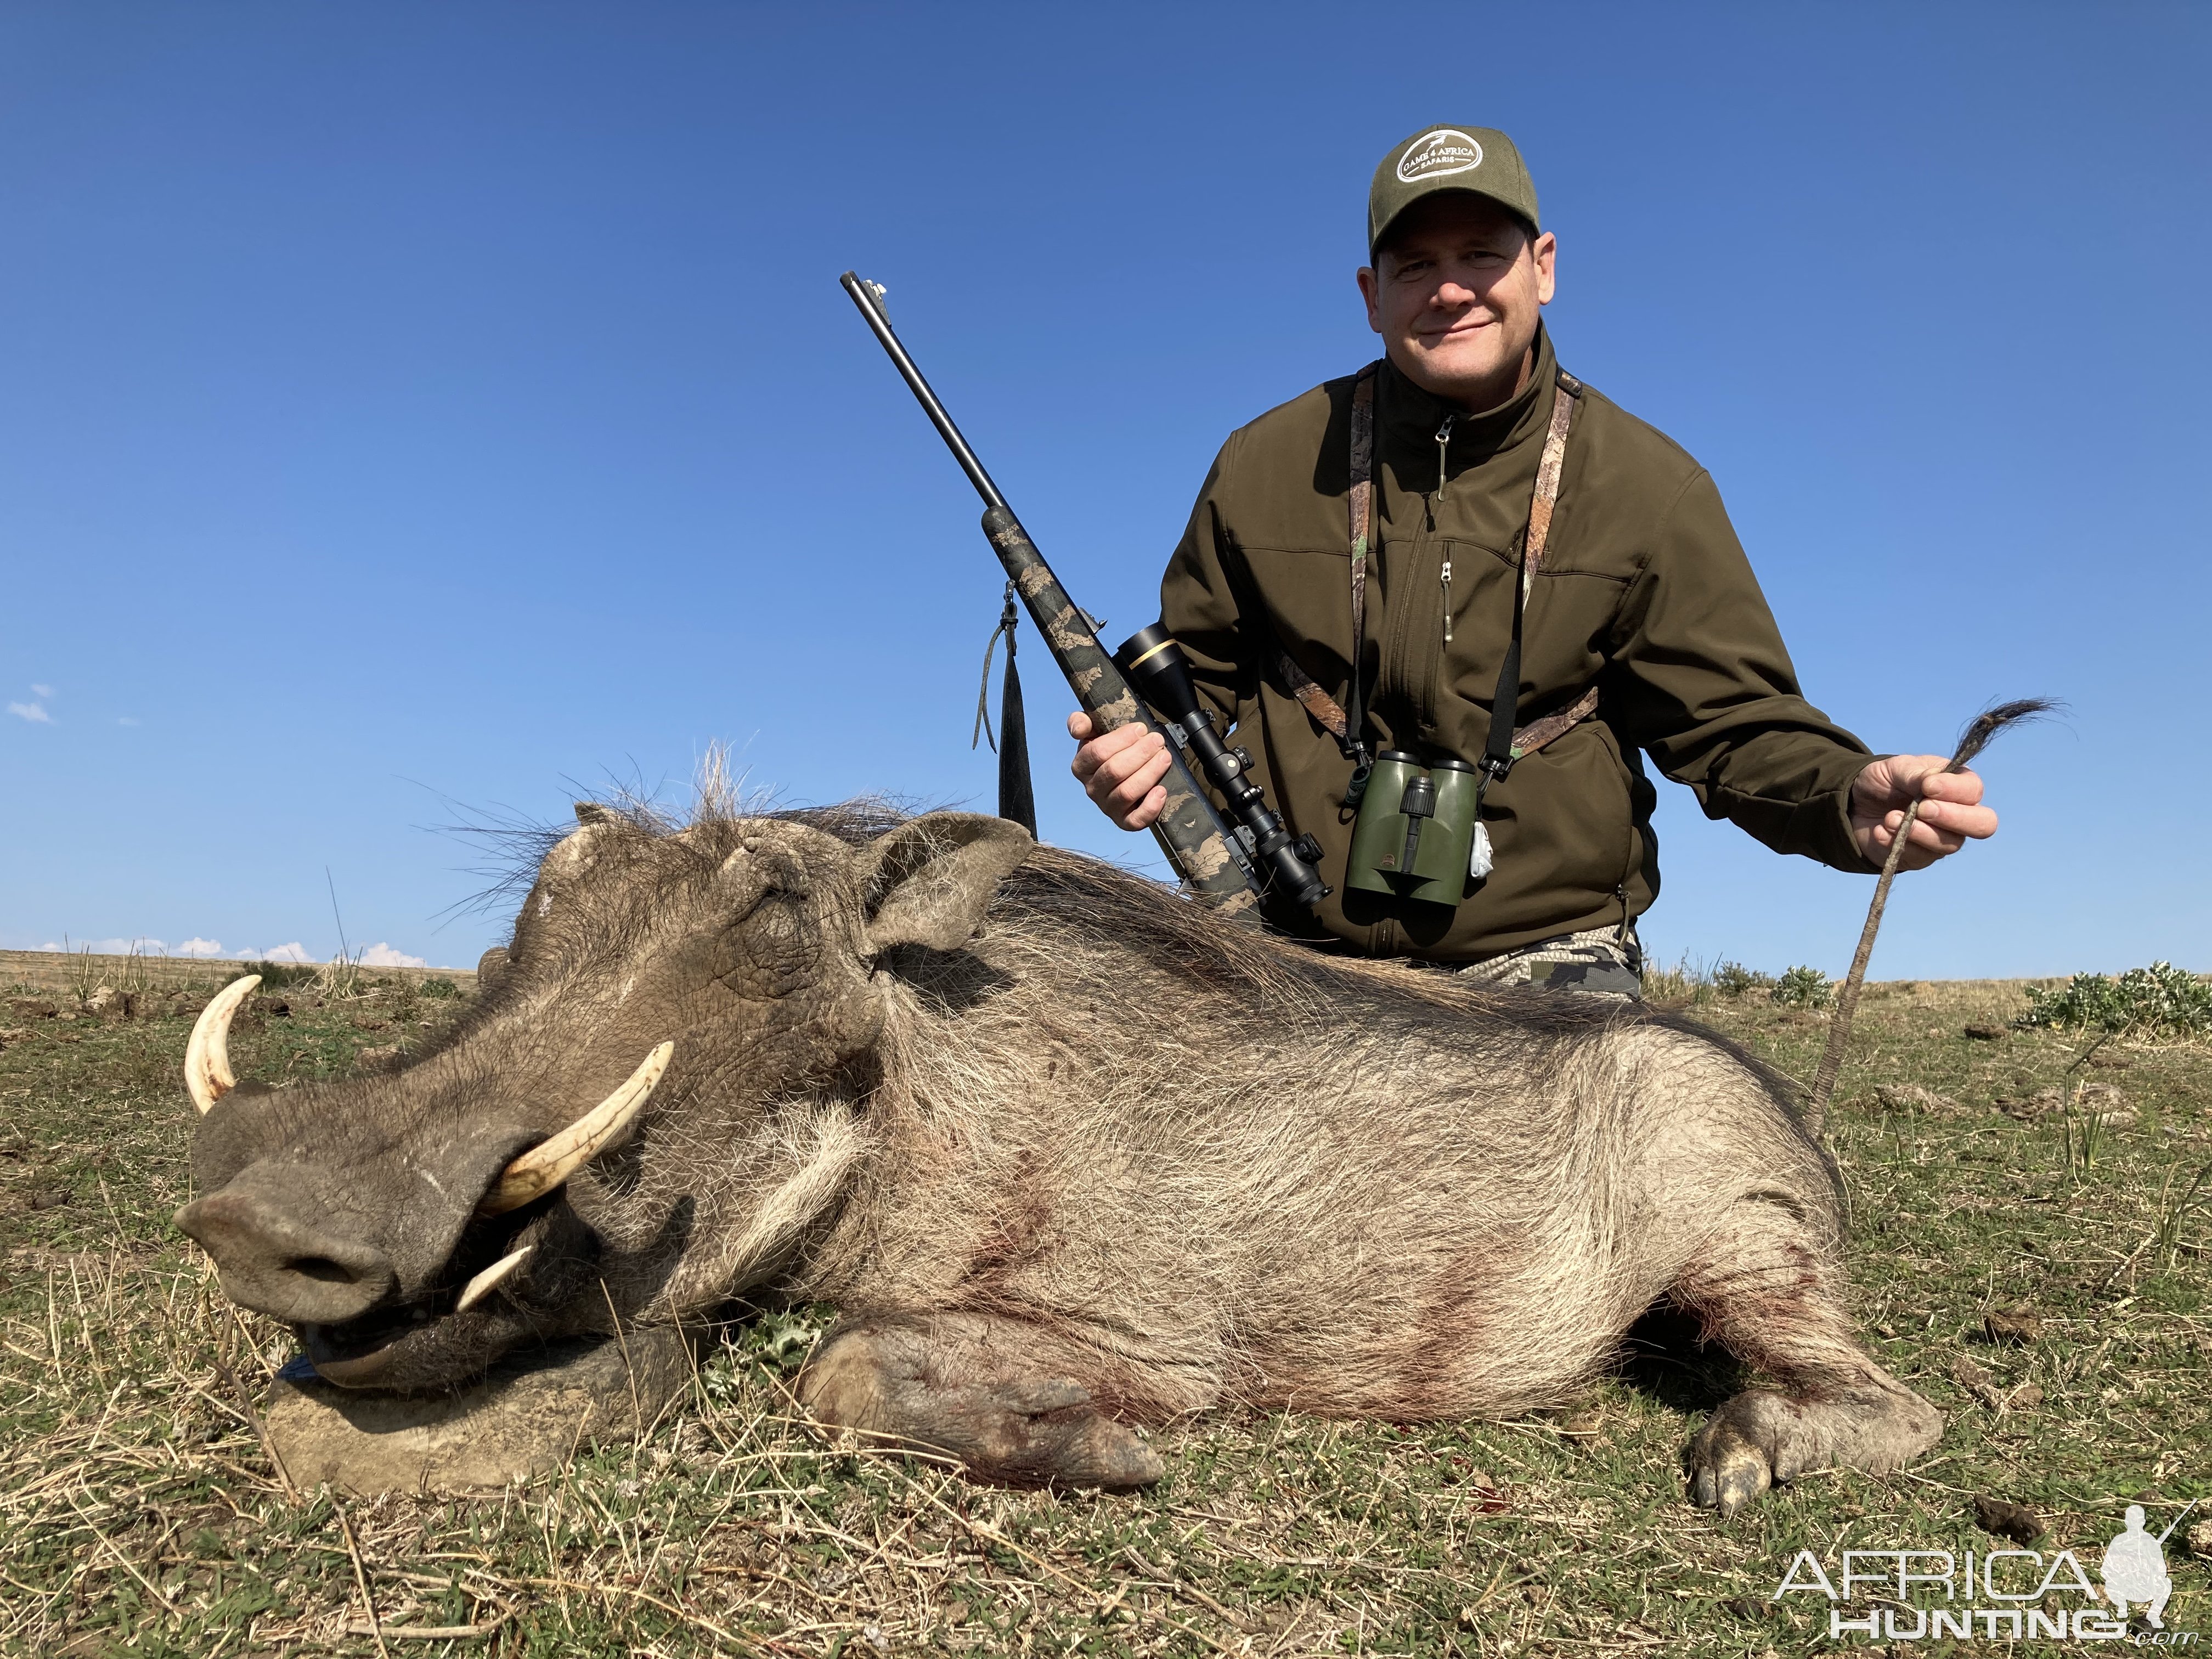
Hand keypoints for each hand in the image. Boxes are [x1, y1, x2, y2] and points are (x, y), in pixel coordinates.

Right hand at [1068, 710, 1171, 829]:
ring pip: (1126, 792)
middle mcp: (1092, 789)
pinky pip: (1135, 820)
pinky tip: (1161, 790)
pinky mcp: (1124, 821)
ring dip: (1149, 773)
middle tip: (1157, 741)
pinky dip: (1150, 807)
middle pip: (1114, 771)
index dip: (1121, 739)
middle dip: (1140, 753)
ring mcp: (1108, 807)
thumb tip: (1077, 730)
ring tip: (1164, 757)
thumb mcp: (1094, 731)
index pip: (1097, 752)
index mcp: (1082, 766)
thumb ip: (1081, 722)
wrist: (1128, 771)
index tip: (1140, 729)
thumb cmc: (1113, 749)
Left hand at [1849, 755, 1998, 871]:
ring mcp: (1942, 839)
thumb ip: (1917, 773)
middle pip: (1983, 825)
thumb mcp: (1898, 767)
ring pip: (1950, 844)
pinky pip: (1919, 857)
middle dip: (1954, 818)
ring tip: (1890, 818)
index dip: (1955, 790)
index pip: (1974, 791)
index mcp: (1958, 785)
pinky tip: (1880, 831)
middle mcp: (1959, 815)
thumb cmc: (1886, 781)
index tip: (1927, 786)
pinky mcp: (1921, 857)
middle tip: (1923, 809)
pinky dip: (1896, 843)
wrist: (1856, 804)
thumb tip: (1932, 782)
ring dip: (1918, 831)